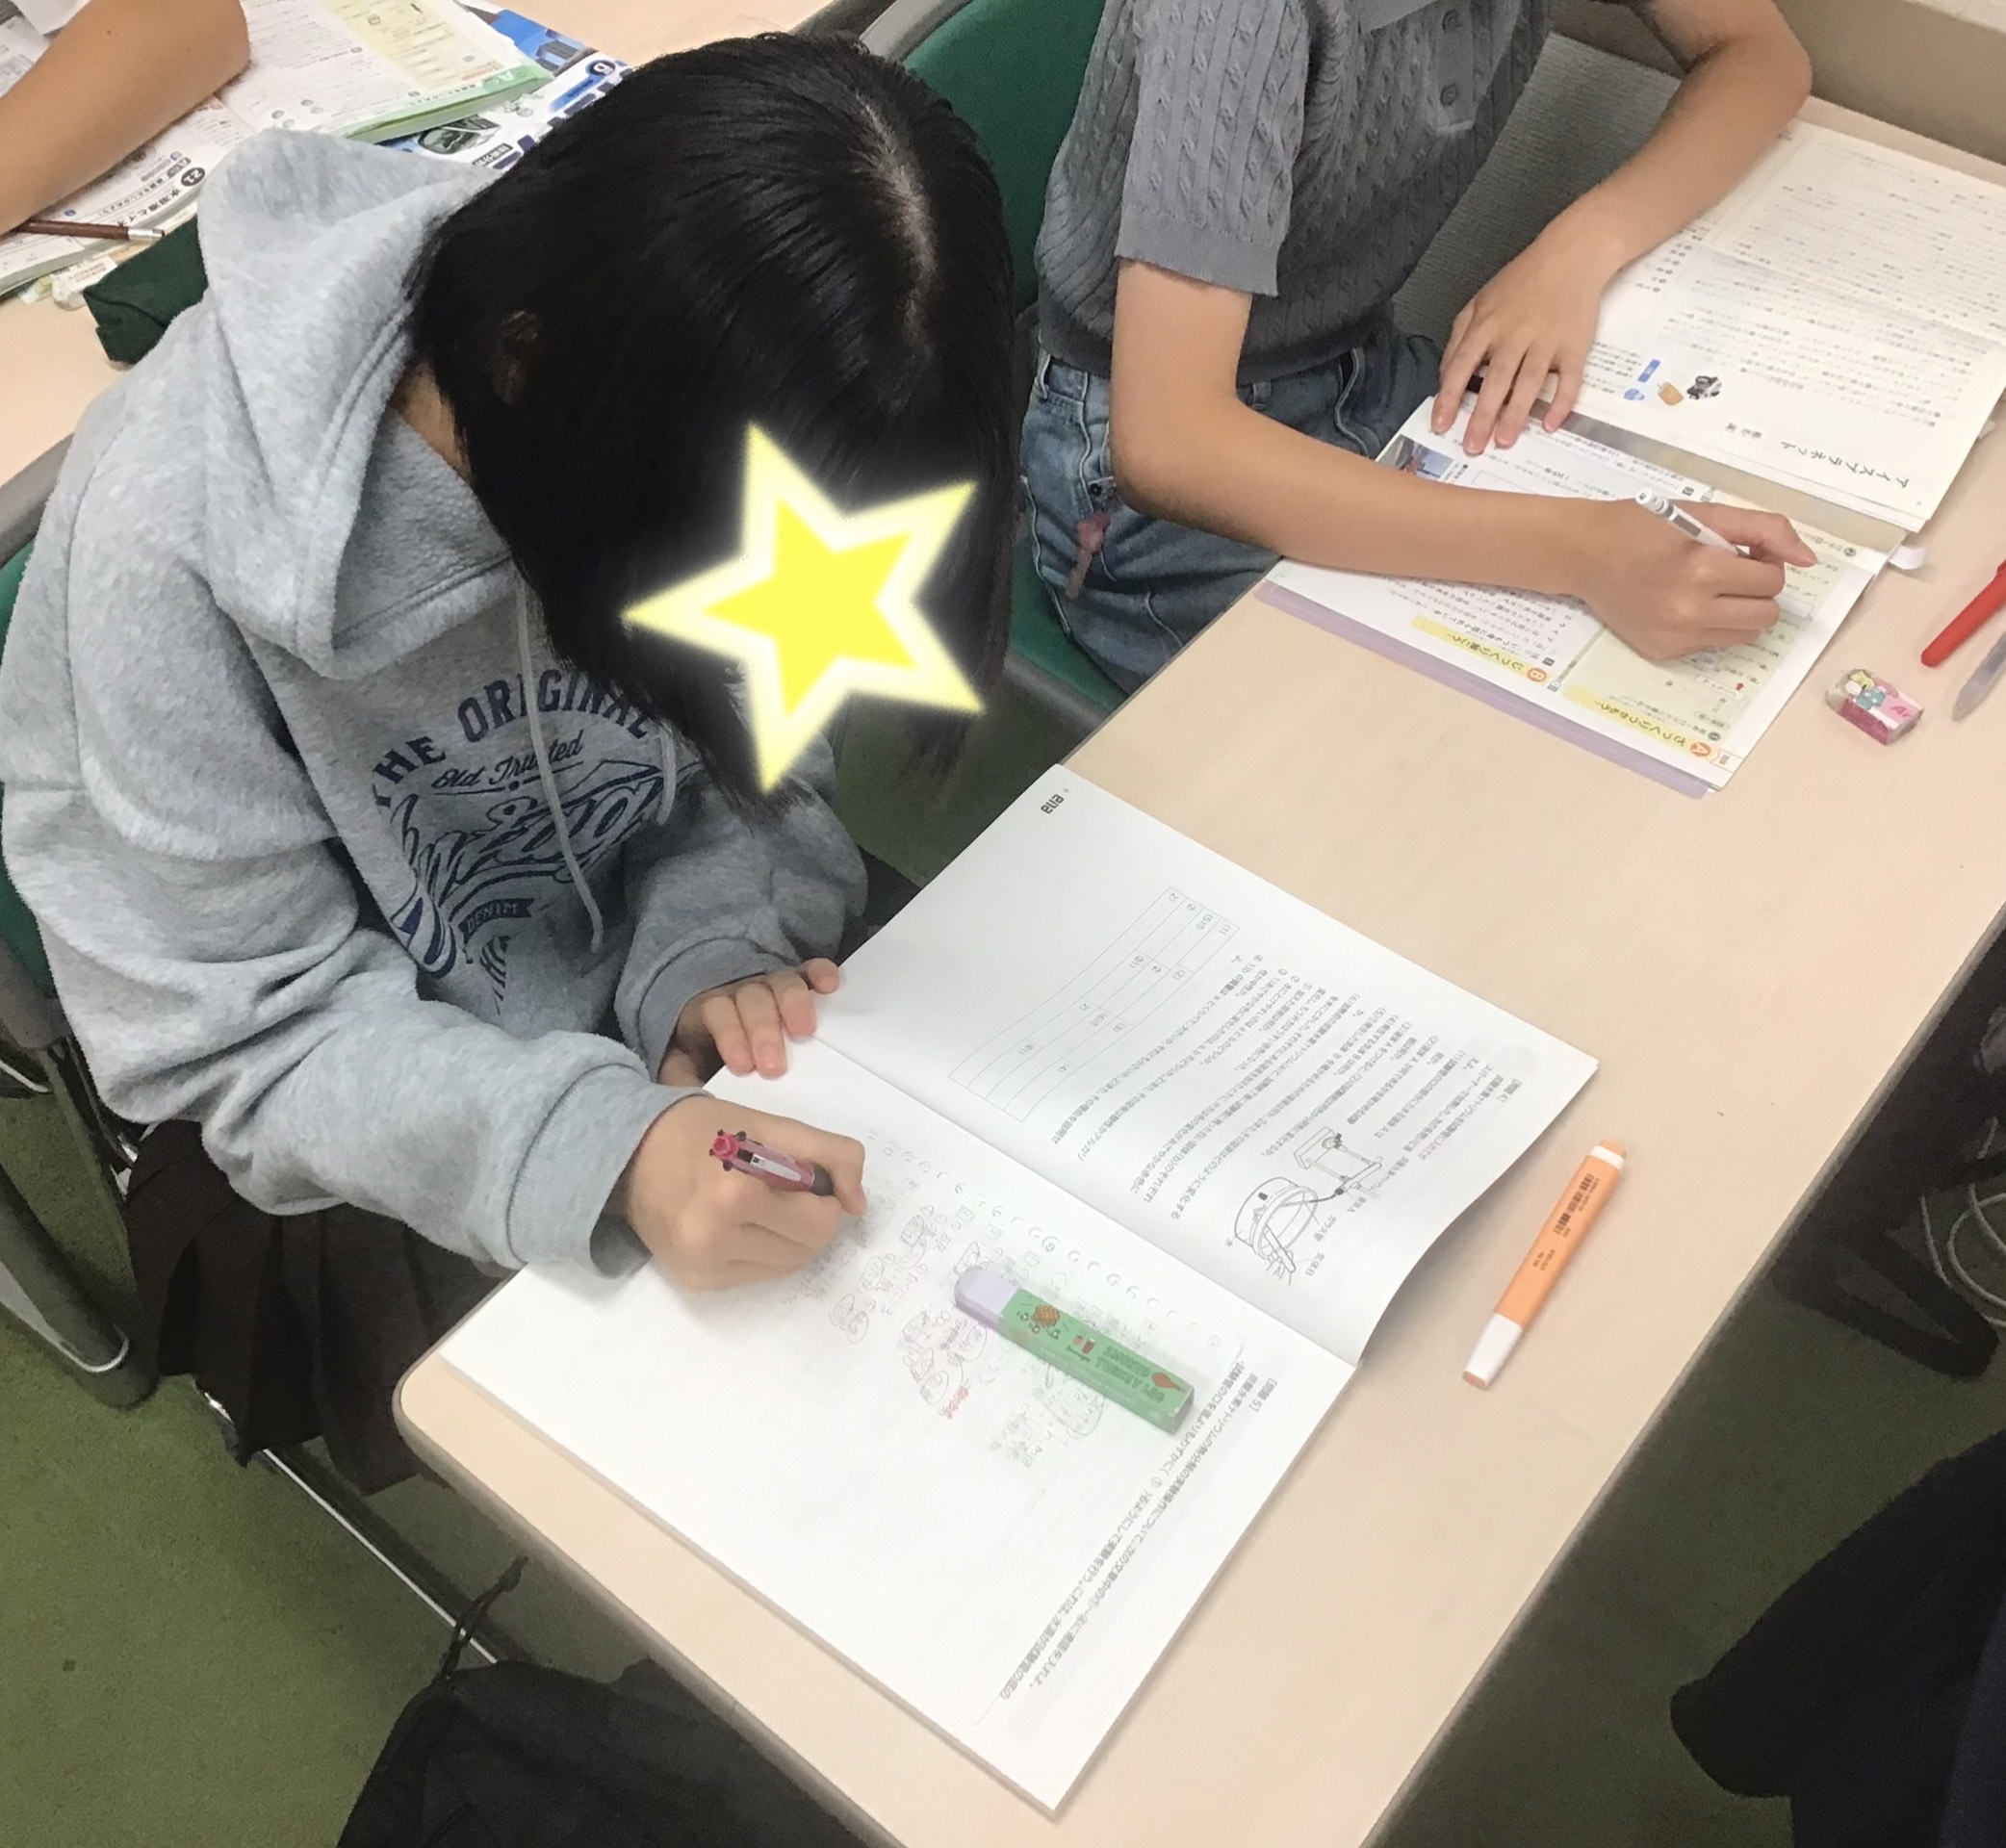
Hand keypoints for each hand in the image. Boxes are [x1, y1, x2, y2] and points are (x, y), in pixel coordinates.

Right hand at [613, 1095, 865, 1290]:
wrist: (630, 1154)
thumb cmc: (705, 1131)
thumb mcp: (772, 1125)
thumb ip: (830, 1154)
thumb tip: (858, 1205)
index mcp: (735, 1195)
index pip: (820, 1219)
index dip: (822, 1195)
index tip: (800, 1174)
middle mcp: (714, 1239)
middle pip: (808, 1248)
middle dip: (808, 1218)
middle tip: (781, 1190)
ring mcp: (702, 1266)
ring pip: (786, 1266)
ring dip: (787, 1237)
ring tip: (758, 1205)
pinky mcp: (695, 1283)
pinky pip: (756, 1276)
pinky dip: (760, 1251)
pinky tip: (737, 1225)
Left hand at [661, 959, 840, 1085]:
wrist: (713, 1045)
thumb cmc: (705, 1064)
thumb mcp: (683, 1073)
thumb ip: (682, 1082)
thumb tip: (687, 1103)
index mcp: (707, 1010)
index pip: (717, 1011)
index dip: (730, 1034)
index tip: (742, 1066)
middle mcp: (739, 992)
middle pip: (751, 998)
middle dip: (763, 1029)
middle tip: (774, 1066)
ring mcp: (769, 985)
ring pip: (781, 982)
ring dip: (793, 1004)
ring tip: (805, 1033)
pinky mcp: (796, 984)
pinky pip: (808, 971)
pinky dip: (819, 973)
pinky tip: (829, 986)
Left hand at [1434, 226, 1614, 453]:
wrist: (1573, 254)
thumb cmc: (1523, 280)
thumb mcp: (1481, 301)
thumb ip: (1460, 337)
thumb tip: (1446, 374)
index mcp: (1488, 325)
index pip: (1462, 366)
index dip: (1449, 397)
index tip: (1440, 425)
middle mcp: (1515, 334)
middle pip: (1496, 380)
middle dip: (1482, 416)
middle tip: (1472, 446)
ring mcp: (1547, 340)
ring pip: (1529, 382)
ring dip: (1516, 414)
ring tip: (1505, 442)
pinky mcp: (1575, 345)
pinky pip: (1570, 378)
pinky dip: (1562, 401)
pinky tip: (1551, 423)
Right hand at [1565, 501, 1816, 660]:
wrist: (1583, 554)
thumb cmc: (1644, 525)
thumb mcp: (1708, 513)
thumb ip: (1766, 529)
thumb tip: (1808, 560)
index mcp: (1703, 569)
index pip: (1772, 580)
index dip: (1765, 561)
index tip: (1741, 551)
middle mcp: (1690, 611)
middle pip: (1766, 615)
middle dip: (1757, 591)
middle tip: (1729, 572)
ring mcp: (1675, 637)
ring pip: (1745, 636)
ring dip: (1739, 612)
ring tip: (1709, 590)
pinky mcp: (1663, 653)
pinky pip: (1711, 645)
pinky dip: (1708, 625)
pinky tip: (1680, 604)